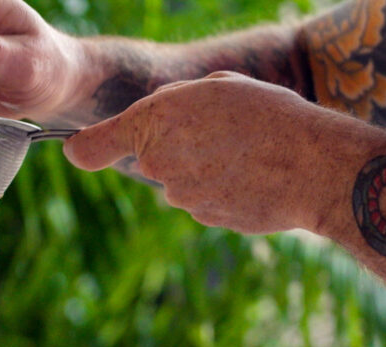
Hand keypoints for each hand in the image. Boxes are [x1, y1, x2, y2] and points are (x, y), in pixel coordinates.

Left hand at [63, 72, 369, 234]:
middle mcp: (158, 162)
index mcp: (155, 120)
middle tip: (224, 133)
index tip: (73, 150)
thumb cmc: (270, 115)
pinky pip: (206, 201)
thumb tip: (165, 122)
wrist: (312, 166)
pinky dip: (224, 191)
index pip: (95, 144)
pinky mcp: (205, 218)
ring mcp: (181, 196)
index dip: (82, 148)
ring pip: (182, 181)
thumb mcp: (218, 88)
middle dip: (179, 148)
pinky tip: (253, 178)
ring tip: (247, 154)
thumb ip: (177, 104)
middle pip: (153, 158)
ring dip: (205, 170)